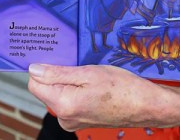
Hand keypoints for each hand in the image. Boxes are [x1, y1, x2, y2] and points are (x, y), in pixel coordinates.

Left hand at [27, 63, 175, 130]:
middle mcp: (65, 118)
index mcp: (64, 104)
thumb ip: (58, 73)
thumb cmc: (123, 88)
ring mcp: (73, 122)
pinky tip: (92, 85)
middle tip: (77, 64)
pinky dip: (75, 91)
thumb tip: (33, 69)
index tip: (54, 57)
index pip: (35, 84)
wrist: (145, 106)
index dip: (42, 68)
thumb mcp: (88, 72)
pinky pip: (69, 102)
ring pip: (58, 95)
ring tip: (88, 75)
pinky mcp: (80, 121)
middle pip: (46, 90)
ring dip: (68, 82)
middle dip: (57, 75)